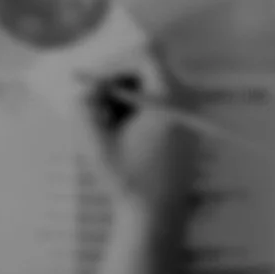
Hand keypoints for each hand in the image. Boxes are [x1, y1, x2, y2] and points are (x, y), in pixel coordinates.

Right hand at [79, 51, 196, 240]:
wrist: (156, 216)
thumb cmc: (128, 178)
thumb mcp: (97, 142)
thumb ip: (84, 108)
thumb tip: (85, 89)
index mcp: (170, 100)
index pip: (145, 57)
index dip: (115, 63)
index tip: (95, 82)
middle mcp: (187, 102)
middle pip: (150, 70)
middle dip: (118, 82)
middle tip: (95, 99)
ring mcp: (190, 116)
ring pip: (153, 87)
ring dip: (126, 97)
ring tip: (107, 122)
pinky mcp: (187, 129)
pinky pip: (161, 104)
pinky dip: (138, 110)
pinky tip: (123, 133)